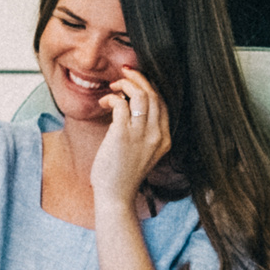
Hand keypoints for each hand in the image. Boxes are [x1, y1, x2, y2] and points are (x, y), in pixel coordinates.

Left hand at [88, 65, 171, 211]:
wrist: (116, 196)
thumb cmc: (123, 174)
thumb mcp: (143, 151)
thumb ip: (143, 131)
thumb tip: (128, 104)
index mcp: (164, 138)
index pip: (163, 103)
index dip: (149, 86)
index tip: (135, 79)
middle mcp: (157, 135)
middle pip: (154, 94)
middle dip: (138, 79)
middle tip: (123, 74)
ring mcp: (141, 135)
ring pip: (140, 95)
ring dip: (125, 84)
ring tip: (112, 87)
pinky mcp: (123, 135)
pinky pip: (121, 104)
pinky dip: (112, 98)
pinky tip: (104, 103)